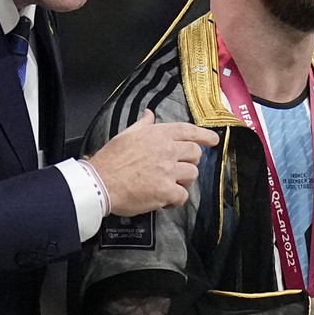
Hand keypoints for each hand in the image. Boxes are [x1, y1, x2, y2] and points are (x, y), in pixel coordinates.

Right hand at [87, 109, 219, 215]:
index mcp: (159, 134)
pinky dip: (176, 199)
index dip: (204, 135)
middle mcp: (167, 150)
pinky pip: (182, 195)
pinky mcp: (166, 191)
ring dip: (184, 181)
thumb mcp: (127, 134)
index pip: (189, 131)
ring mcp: (168, 171)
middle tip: (180, 169)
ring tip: (169, 185)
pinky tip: (165, 200)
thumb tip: (150, 114)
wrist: (100, 182)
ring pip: (192, 175)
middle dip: (191, 162)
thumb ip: (143, 125)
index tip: (213, 140)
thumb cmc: (111, 158)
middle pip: (195, 154)